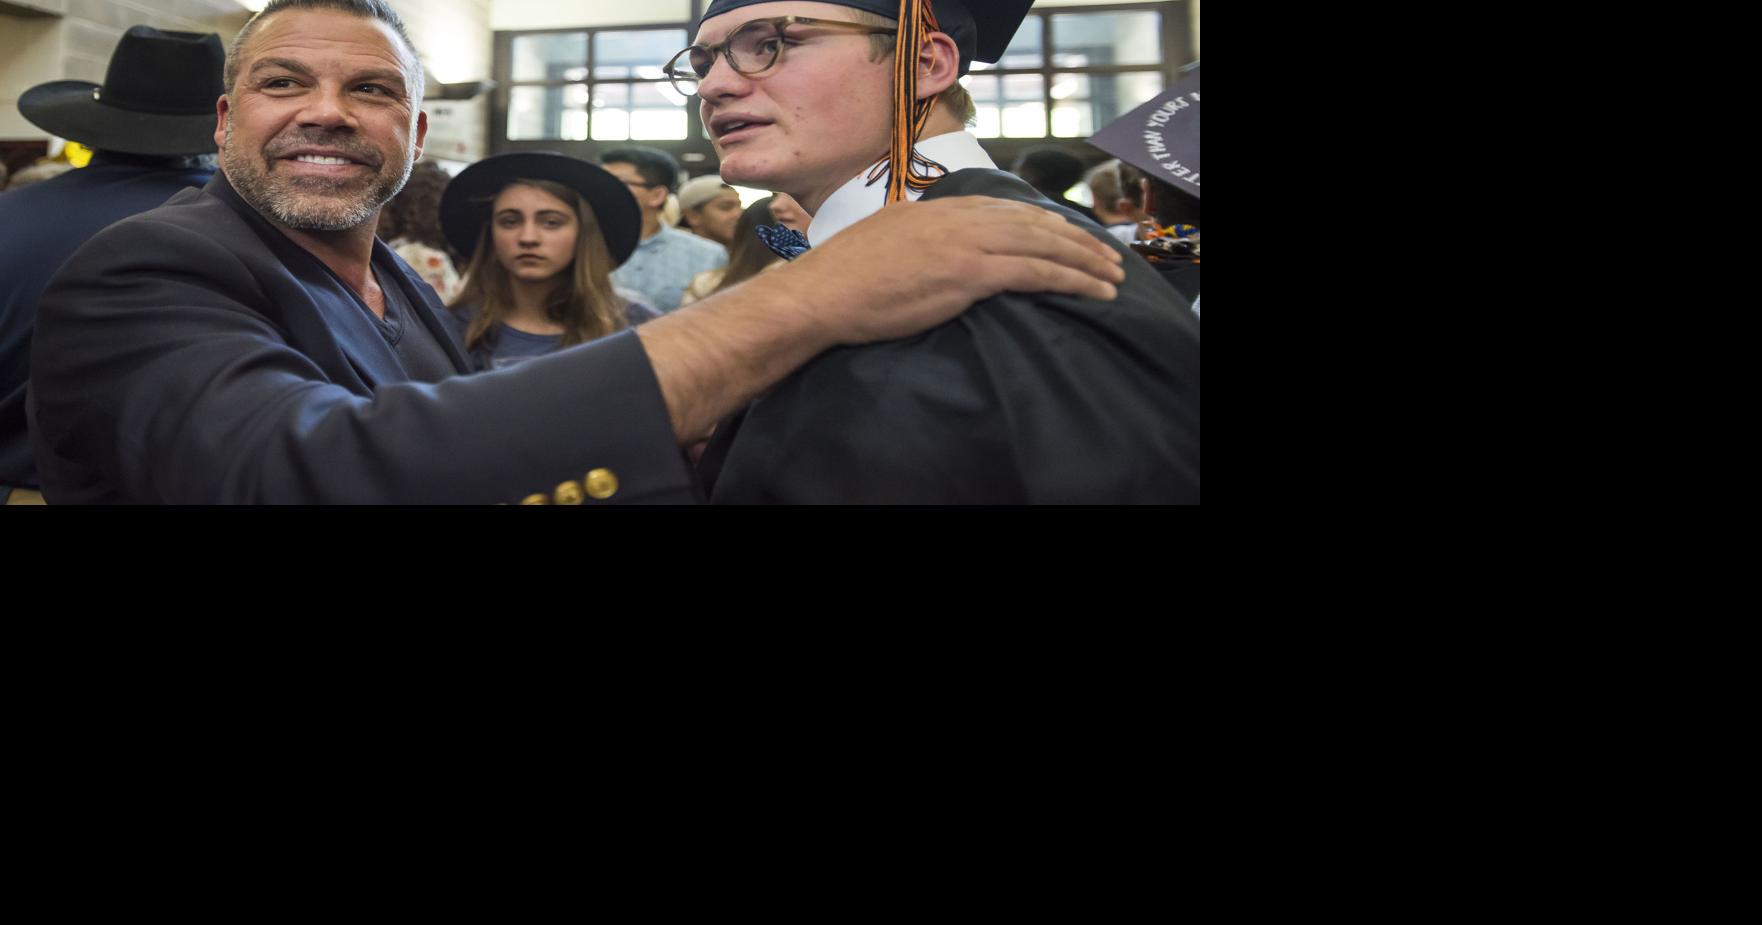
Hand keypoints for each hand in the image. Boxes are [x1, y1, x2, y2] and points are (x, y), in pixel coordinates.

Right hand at [773, 196, 1125, 345]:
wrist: (821, 293)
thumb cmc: (843, 277)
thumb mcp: (888, 238)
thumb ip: (920, 236)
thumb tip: (935, 248)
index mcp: (939, 207)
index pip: (1007, 209)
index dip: (1046, 223)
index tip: (1070, 237)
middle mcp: (958, 217)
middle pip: (1033, 222)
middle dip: (1077, 239)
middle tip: (1108, 256)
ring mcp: (964, 243)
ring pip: (1042, 244)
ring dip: (1084, 260)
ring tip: (1112, 276)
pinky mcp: (967, 274)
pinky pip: (1033, 273)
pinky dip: (1070, 279)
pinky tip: (1092, 290)